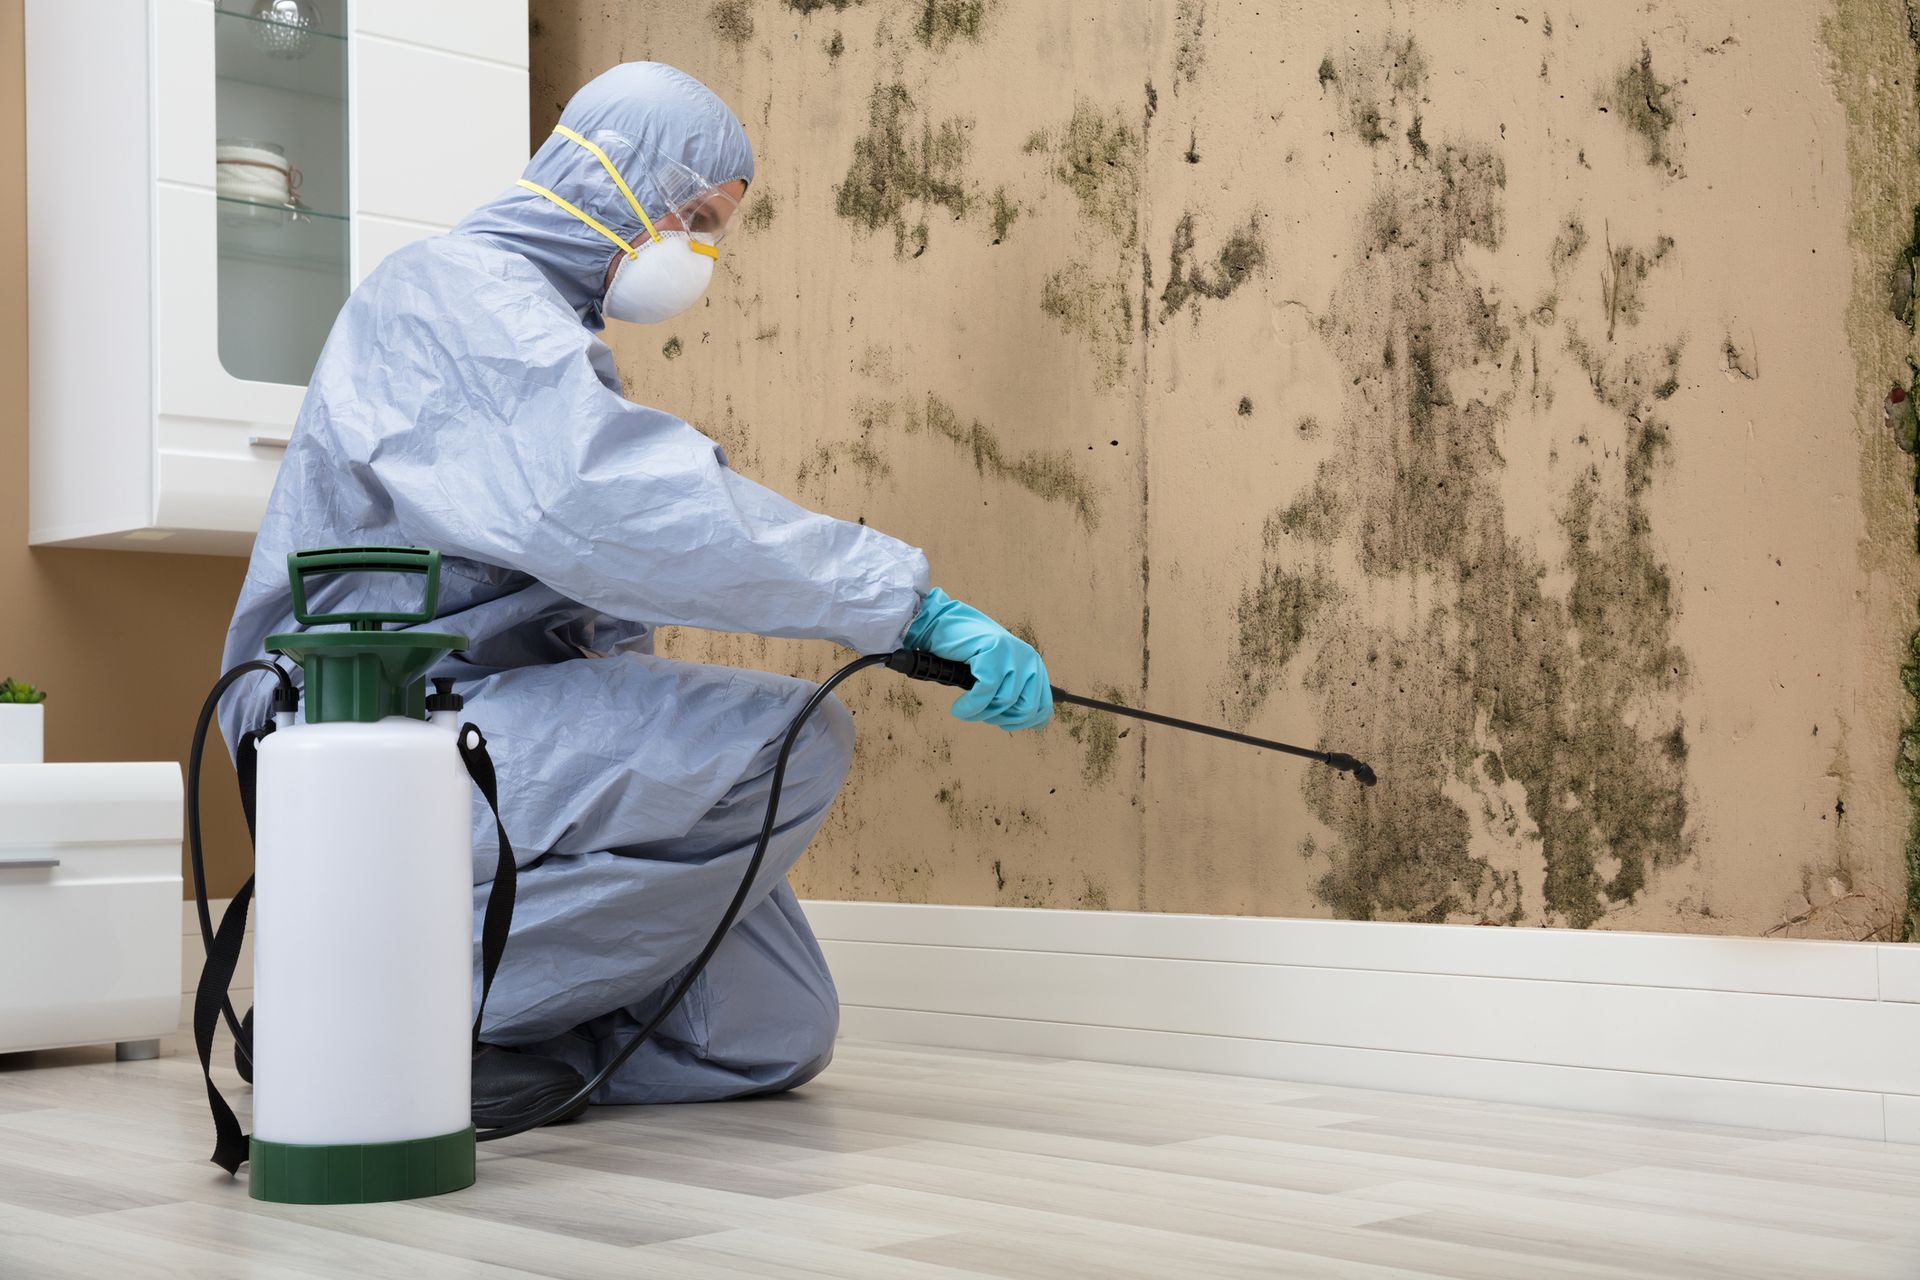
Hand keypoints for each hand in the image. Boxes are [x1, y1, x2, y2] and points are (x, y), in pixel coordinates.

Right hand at [902, 589, 1053, 729]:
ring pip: (1004, 702)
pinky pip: (984, 694)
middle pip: (1026, 709)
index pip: (1043, 707)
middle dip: (1001, 719)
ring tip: (966, 710)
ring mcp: (1011, 654)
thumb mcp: (1001, 674)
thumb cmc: (970, 654)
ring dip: (981, 714)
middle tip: (981, 715)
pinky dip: (969, 707)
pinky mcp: (993, 652)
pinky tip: (959, 708)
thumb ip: (1018, 693)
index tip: (1004, 724)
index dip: (1024, 723)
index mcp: (1034, 666)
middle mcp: (1029, 659)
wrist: (944, 625)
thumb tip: (1035, 724)